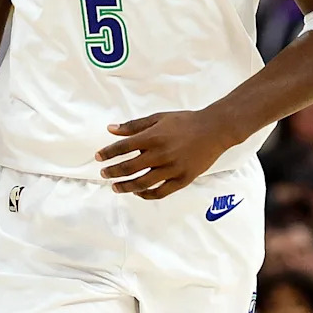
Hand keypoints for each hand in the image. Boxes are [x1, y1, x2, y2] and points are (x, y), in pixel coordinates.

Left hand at [96, 109, 232, 198]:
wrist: (214, 130)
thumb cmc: (185, 122)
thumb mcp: (158, 118)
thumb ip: (134, 126)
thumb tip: (111, 129)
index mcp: (153, 137)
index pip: (123, 147)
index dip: (108, 153)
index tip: (98, 157)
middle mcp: (161, 154)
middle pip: (129, 168)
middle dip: (113, 172)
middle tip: (104, 174)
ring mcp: (172, 169)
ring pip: (142, 183)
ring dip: (125, 186)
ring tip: (116, 187)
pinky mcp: (182, 179)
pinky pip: (160, 192)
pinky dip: (146, 195)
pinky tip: (138, 192)